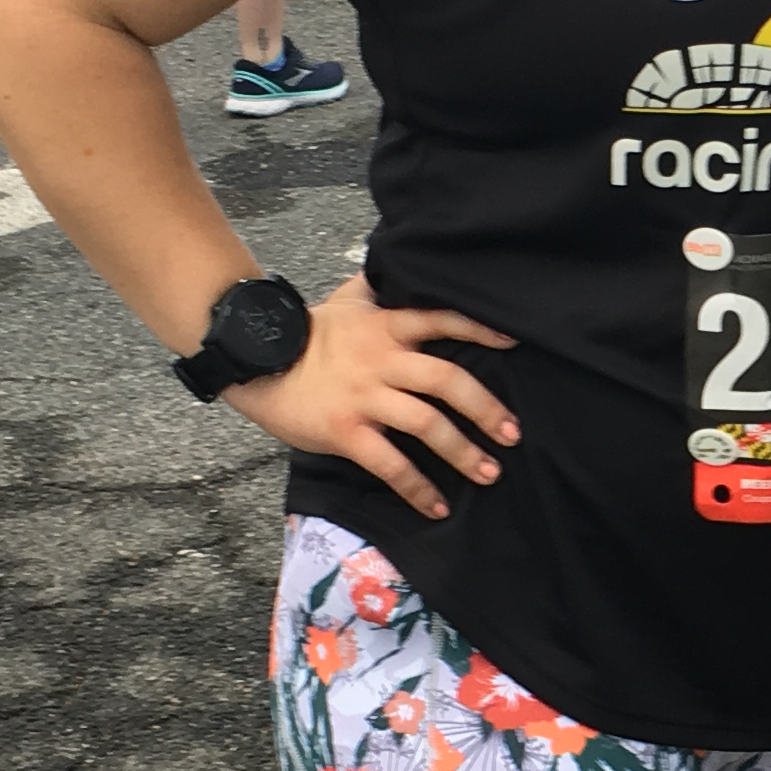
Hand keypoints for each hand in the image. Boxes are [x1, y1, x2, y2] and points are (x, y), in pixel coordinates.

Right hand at [230, 278, 521, 520]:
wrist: (255, 360)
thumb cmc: (305, 334)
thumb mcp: (346, 301)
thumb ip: (377, 289)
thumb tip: (398, 263)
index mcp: (386, 326)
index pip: (441, 319)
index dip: (480, 329)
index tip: (514, 344)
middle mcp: (382, 360)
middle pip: (447, 380)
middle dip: (486, 409)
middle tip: (513, 433)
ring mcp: (364, 396)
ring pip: (426, 424)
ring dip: (463, 451)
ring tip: (490, 473)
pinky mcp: (345, 430)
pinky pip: (390, 464)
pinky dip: (417, 488)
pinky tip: (437, 506)